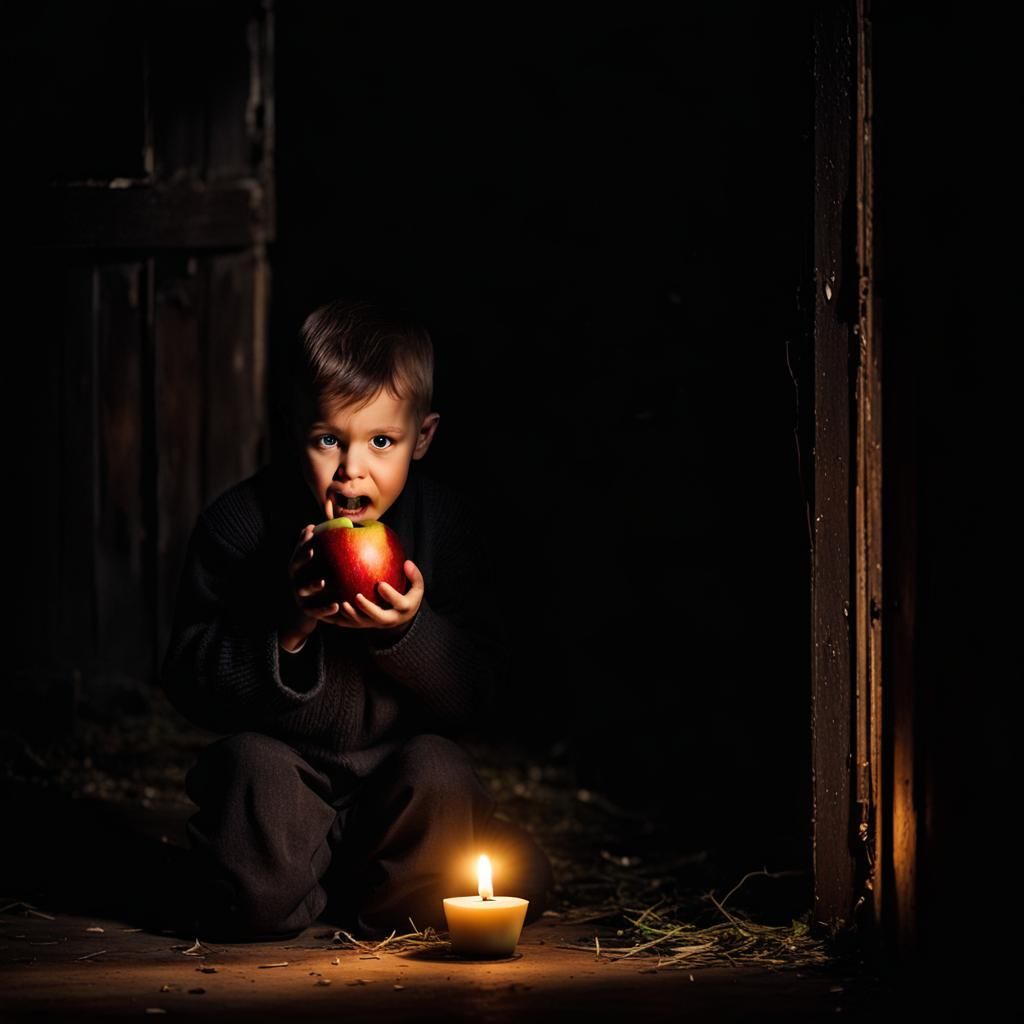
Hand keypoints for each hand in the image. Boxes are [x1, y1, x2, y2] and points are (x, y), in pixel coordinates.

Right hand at [281, 524, 326, 645]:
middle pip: (295, 568)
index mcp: (297, 568)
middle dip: (302, 558)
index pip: (298, 552)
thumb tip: (318, 517)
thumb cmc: (313, 582)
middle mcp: (295, 580)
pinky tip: (336, 607)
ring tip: (323, 582)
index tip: (311, 530)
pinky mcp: (307, 611)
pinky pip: (316, 611)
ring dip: (312, 585)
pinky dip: (325, 609)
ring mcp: (299, 596)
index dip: (302, 542)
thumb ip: (317, 542)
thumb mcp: (313, 565)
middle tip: (312, 551)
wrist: (306, 613)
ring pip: (303, 590)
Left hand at [318, 559, 424, 635]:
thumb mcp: (417, 587)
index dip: (390, 595)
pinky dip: (338, 619)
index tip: (381, 584)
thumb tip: (407, 562)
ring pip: (362, 623)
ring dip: (351, 615)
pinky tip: (326, 612)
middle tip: (357, 596)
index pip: (399, 603)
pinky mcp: (363, 625)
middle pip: (378, 617)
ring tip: (342, 604)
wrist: (401, 616)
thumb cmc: (408, 596)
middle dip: (367, 608)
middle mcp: (389, 619)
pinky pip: (349, 624)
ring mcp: (375, 624)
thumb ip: (414, 575)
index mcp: (403, 608)